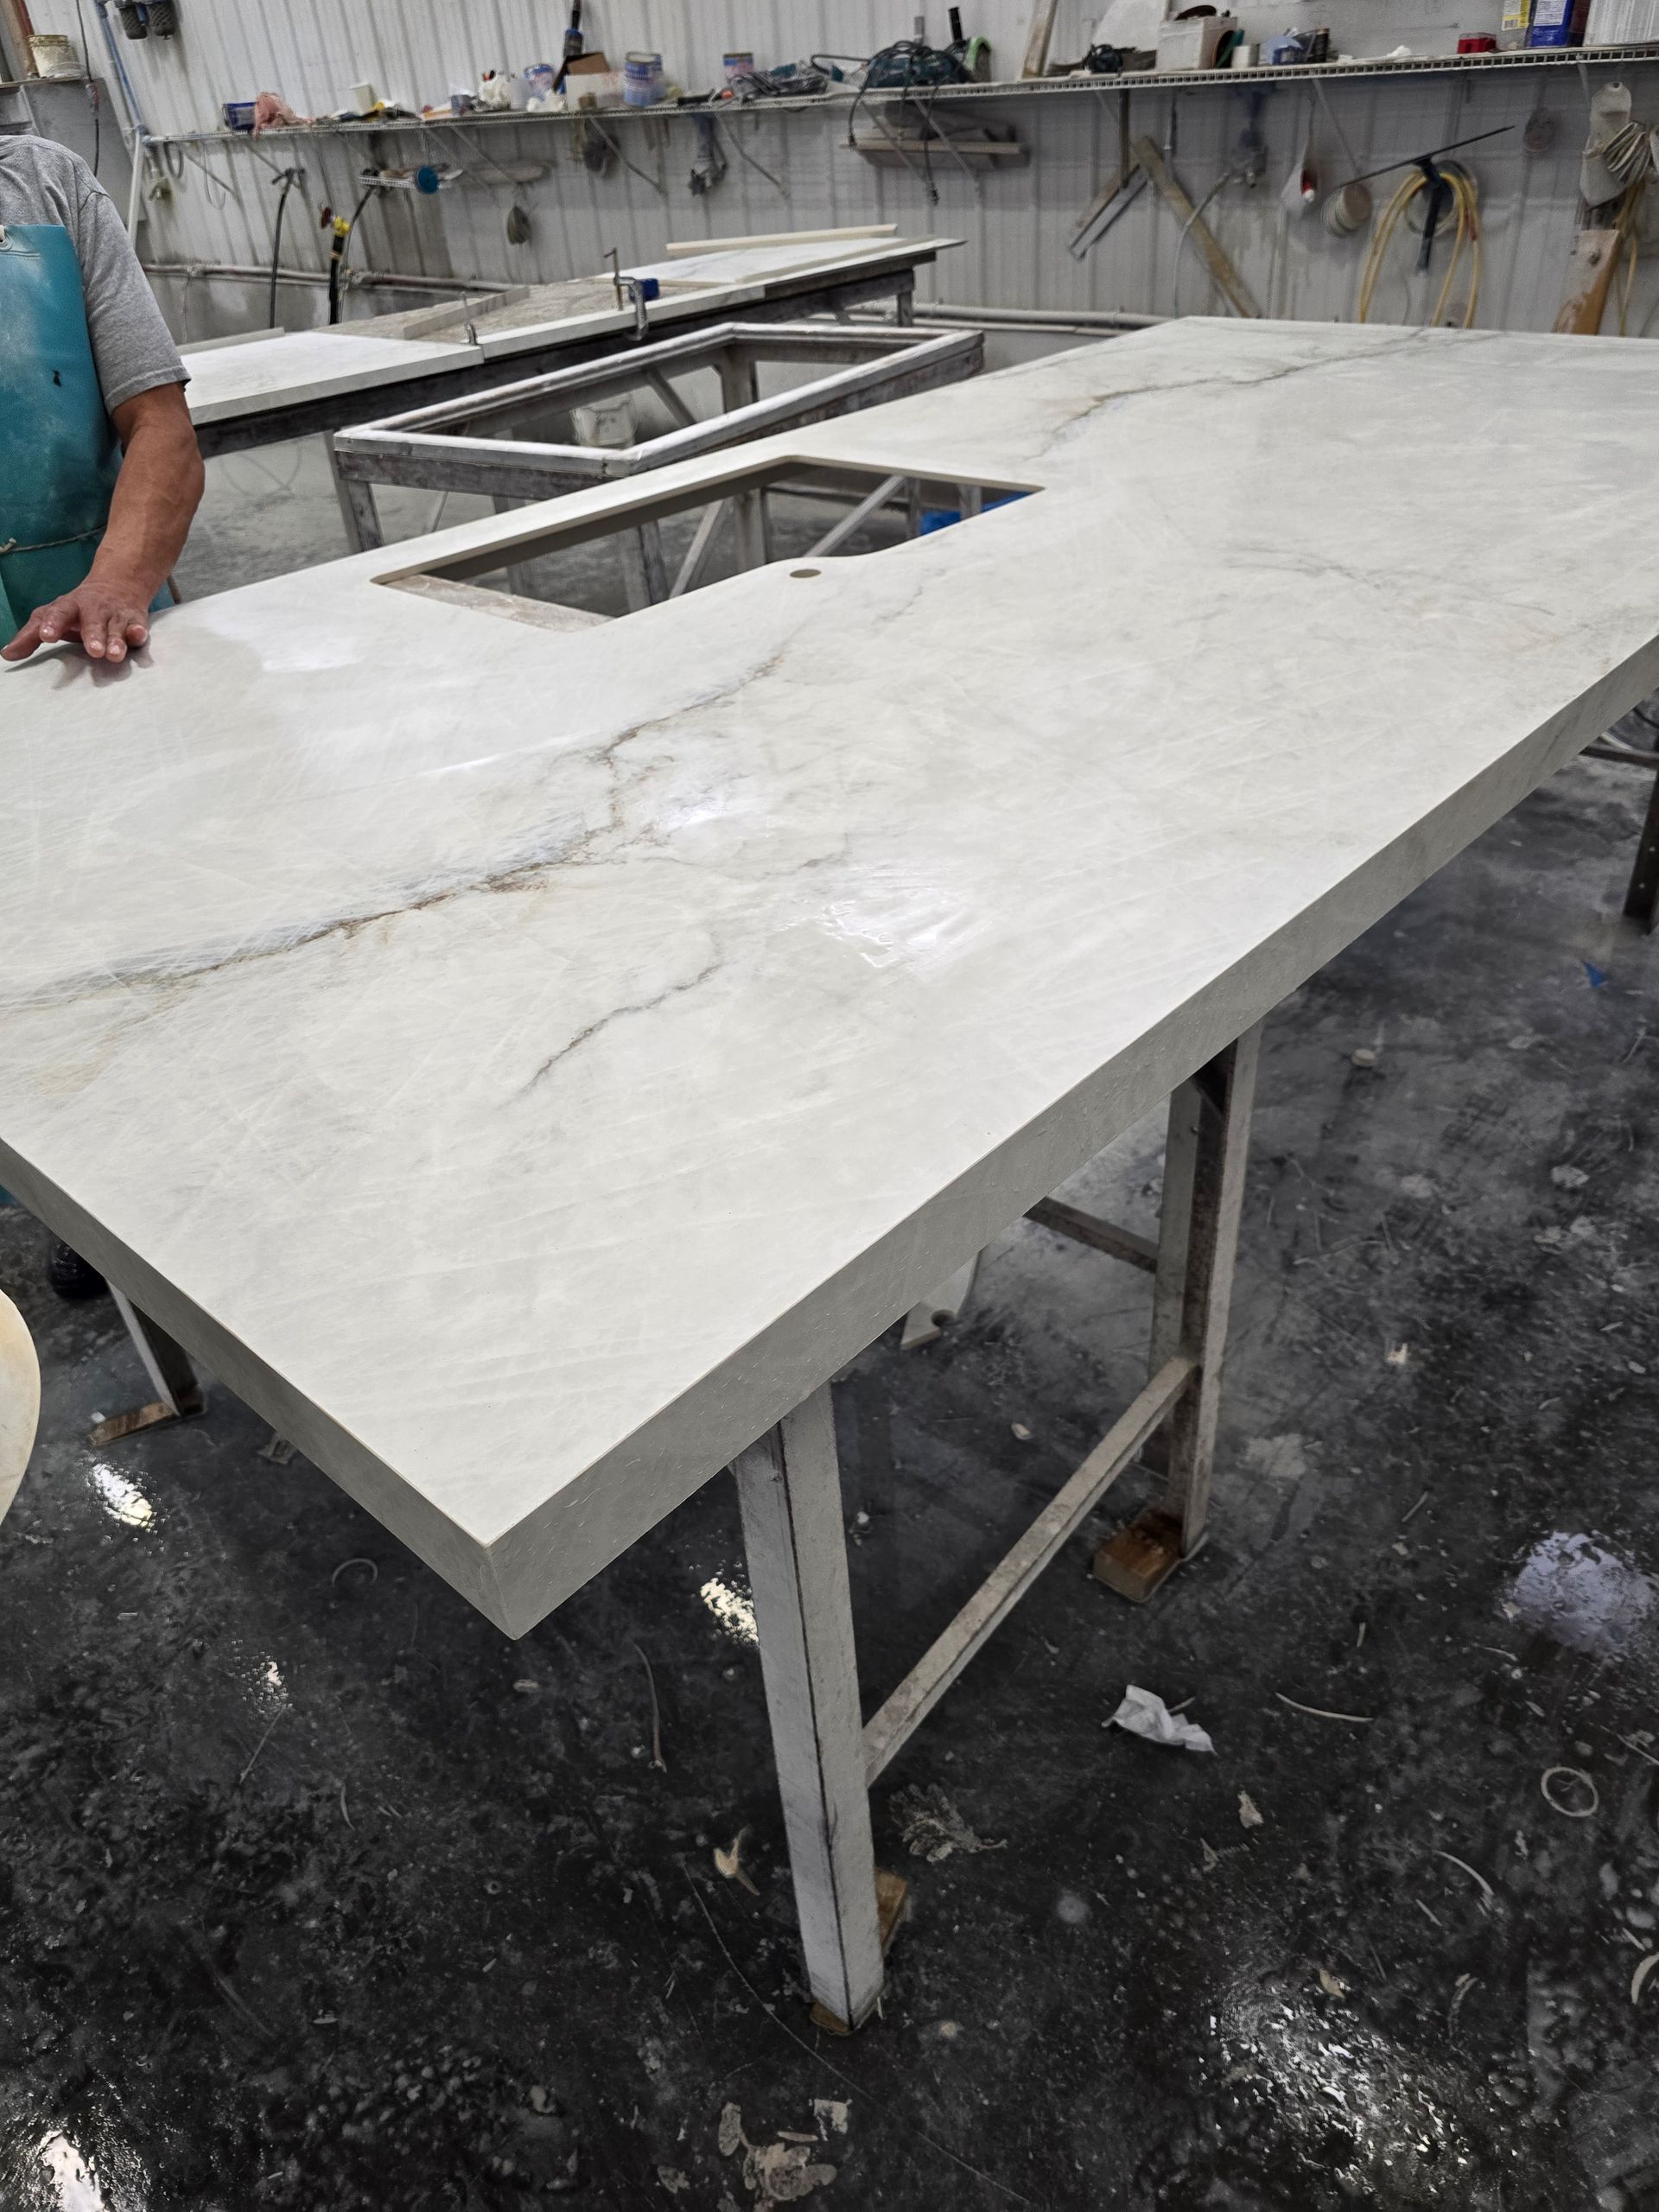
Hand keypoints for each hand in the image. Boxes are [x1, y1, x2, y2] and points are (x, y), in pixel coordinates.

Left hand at [1, 569, 155, 665]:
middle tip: (92, 650)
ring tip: (114, 655)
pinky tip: (138, 636)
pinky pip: (138, 627)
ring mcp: (115, 614)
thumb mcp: (52, 616)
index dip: (52, 624)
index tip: (46, 636)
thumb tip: (7, 654)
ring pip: (116, 627)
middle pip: (92, 621)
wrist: (118, 584)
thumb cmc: (79, 609)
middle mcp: (93, 609)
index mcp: (68, 607)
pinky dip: (138, 632)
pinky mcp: (135, 620)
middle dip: (93, 635)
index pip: (58, 613)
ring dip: (116, 640)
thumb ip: (30, 636)